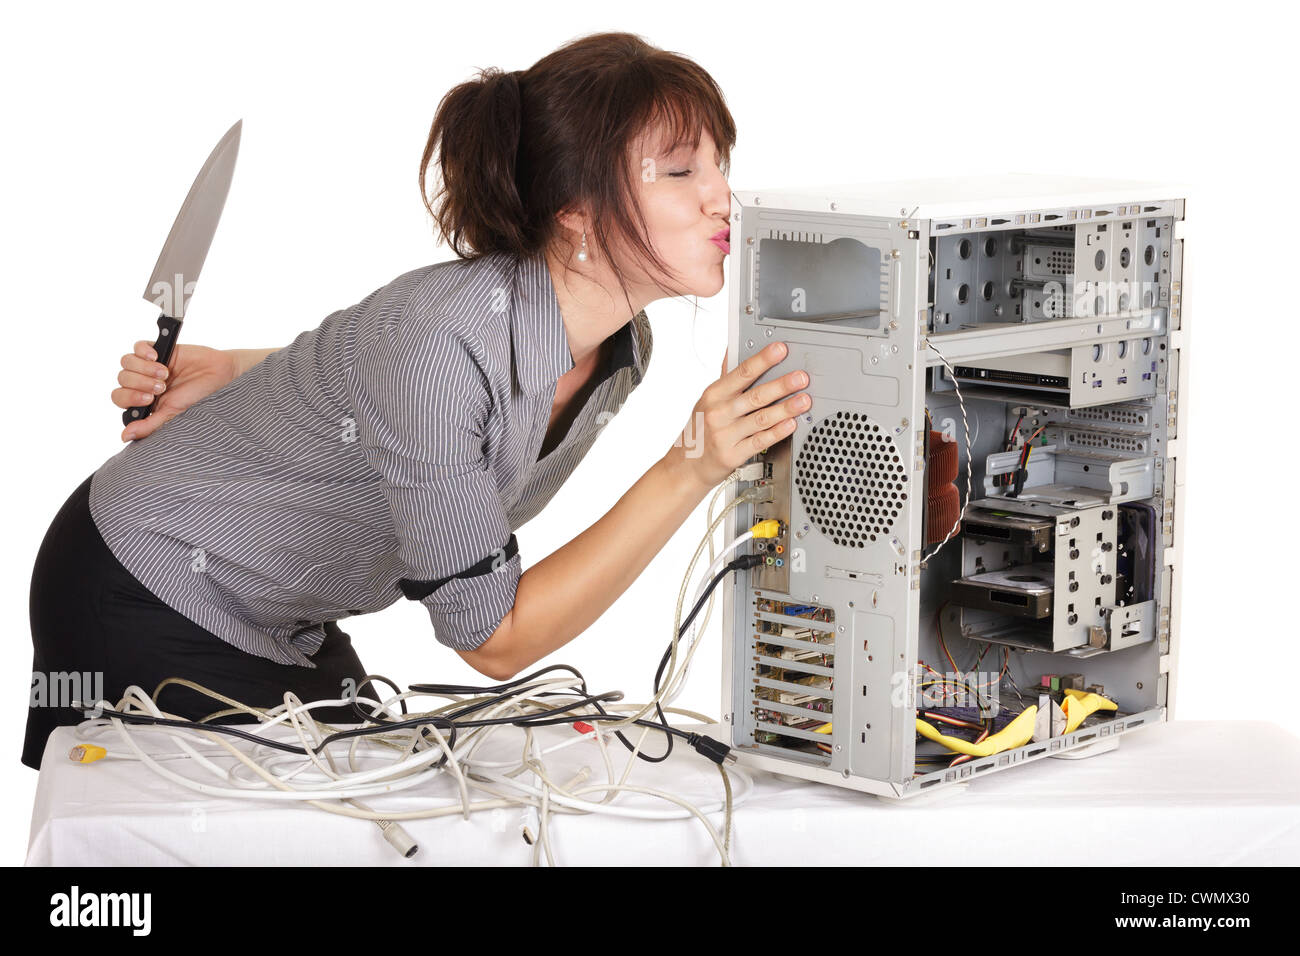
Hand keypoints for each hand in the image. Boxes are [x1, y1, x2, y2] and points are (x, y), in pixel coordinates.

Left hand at [113, 341, 237, 441]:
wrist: (219, 375)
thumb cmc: (199, 396)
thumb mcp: (173, 413)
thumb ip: (148, 424)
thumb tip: (124, 436)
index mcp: (143, 400)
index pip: (119, 397)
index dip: (130, 396)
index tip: (150, 399)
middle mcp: (142, 382)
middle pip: (122, 378)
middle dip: (140, 383)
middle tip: (162, 386)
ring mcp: (148, 365)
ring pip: (127, 362)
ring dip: (144, 368)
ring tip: (165, 372)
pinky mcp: (156, 349)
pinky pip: (137, 346)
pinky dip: (143, 351)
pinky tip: (157, 357)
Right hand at [667, 341, 809, 491]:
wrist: (686, 466)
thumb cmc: (700, 430)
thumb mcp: (707, 401)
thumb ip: (725, 377)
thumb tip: (732, 348)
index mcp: (714, 395)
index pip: (742, 372)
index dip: (763, 360)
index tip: (780, 350)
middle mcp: (718, 413)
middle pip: (755, 396)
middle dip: (781, 385)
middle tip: (801, 378)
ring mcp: (725, 435)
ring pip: (761, 418)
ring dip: (785, 409)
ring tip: (803, 401)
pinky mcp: (733, 454)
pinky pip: (760, 441)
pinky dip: (777, 432)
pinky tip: (790, 424)